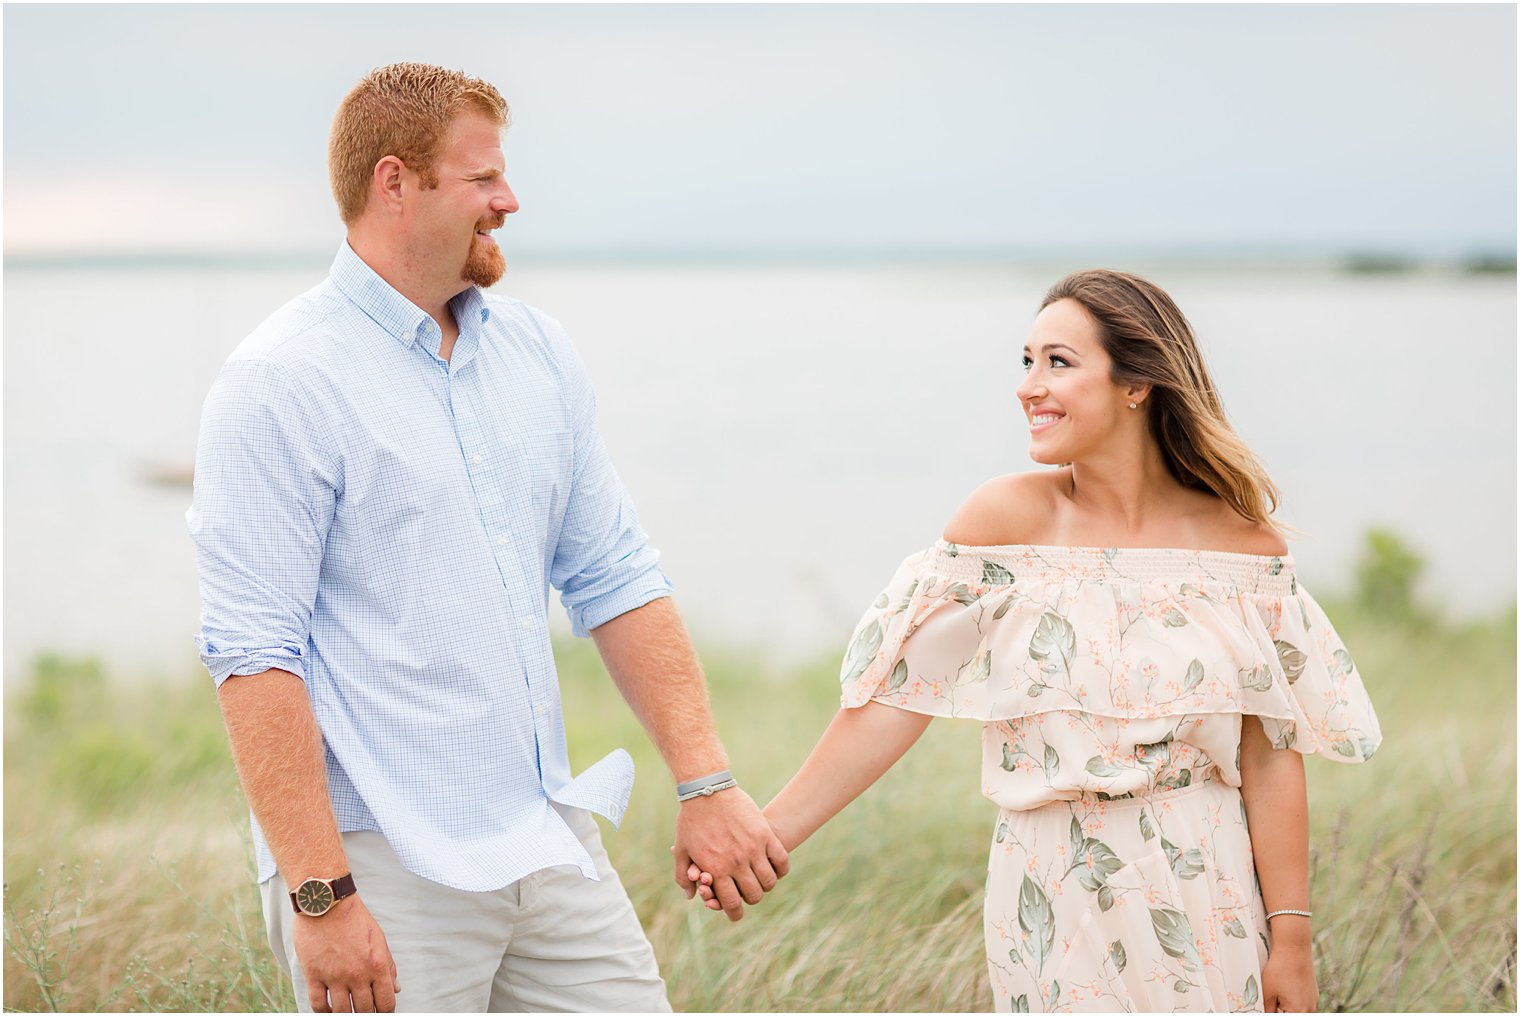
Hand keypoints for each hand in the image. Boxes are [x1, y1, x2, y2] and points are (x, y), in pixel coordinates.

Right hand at [291, 895, 399, 1012]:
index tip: (381, 1011)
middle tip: (364, 1011)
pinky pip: (318, 1004)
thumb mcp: (379, 939)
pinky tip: (328, 1009)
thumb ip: (388, 966)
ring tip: (347, 1011)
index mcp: (377, 965)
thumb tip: (395, 988)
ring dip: (346, 1014)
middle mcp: (357, 974)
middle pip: (364, 1010)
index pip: (386, 1002)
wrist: (327, 902)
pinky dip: (324, 1012)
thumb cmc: (354, 918)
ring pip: (342, 1012)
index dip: (385, 1011)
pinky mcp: (314, 974)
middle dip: (366, 1014)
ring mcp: (334, 976)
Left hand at [670, 787, 787, 921]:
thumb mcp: (681, 849)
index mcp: (715, 870)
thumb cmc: (691, 820)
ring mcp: (753, 849)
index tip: (736, 913)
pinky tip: (774, 866)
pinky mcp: (765, 834)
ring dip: (765, 885)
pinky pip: (781, 860)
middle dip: (750, 898)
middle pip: (754, 895)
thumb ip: (683, 876)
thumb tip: (690, 896)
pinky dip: (780, 868)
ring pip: (769, 881)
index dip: (735, 913)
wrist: (707, 790)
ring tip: (761, 879)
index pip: (731, 904)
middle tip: (748, 892)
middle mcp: (736, 863)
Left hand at [1261, 942, 1317, 1012]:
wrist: (1294, 950)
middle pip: (1290, 1014)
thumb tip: (1265, 1014)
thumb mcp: (1267, 992)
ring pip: (1297, 1010)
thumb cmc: (1279, 969)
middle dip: (1280, 1009)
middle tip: (1272, 996)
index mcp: (1298, 1011)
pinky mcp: (1314, 994)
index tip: (1270, 1003)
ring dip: (1286, 1007)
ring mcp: (1313, 1002)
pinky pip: (1302, 1003)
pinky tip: (1285, 988)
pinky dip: (1293, 1000)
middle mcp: (1310, 1009)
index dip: (1274, 1011)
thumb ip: (1267, 1009)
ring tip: (1278, 992)